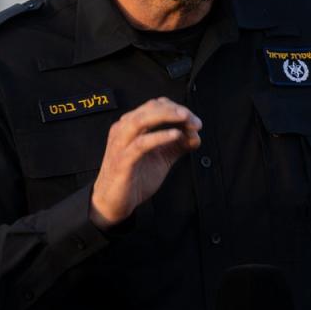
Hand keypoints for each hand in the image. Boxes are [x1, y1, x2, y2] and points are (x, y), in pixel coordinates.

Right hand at [89, 97, 201, 228]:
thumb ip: (177, 145)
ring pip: (142, 120)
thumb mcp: (162, 158)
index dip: (178, 109)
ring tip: (186, 120)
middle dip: (176, 111)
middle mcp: (124, 130)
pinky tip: (176, 135)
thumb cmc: (135, 178)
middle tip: (195, 121)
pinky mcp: (122, 161)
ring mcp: (121, 144)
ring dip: (168, 116)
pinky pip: (141, 144)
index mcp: (131, 126)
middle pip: (151, 108)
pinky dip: (160, 136)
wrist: (114, 203)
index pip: (156, 106)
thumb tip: (196, 136)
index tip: (195, 121)